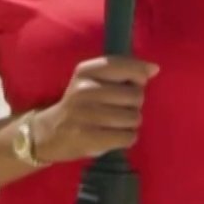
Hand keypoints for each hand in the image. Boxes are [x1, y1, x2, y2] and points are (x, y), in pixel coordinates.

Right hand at [32, 55, 158, 163]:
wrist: (49, 133)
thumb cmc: (80, 104)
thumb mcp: (93, 80)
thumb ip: (123, 72)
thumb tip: (154, 69)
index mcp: (86, 71)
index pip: (125, 65)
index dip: (139, 75)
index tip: (136, 83)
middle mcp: (85, 89)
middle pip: (136, 95)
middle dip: (134, 104)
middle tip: (120, 108)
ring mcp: (86, 114)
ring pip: (134, 117)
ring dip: (130, 123)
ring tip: (116, 124)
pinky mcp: (89, 137)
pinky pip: (128, 137)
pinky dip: (127, 138)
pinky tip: (114, 136)